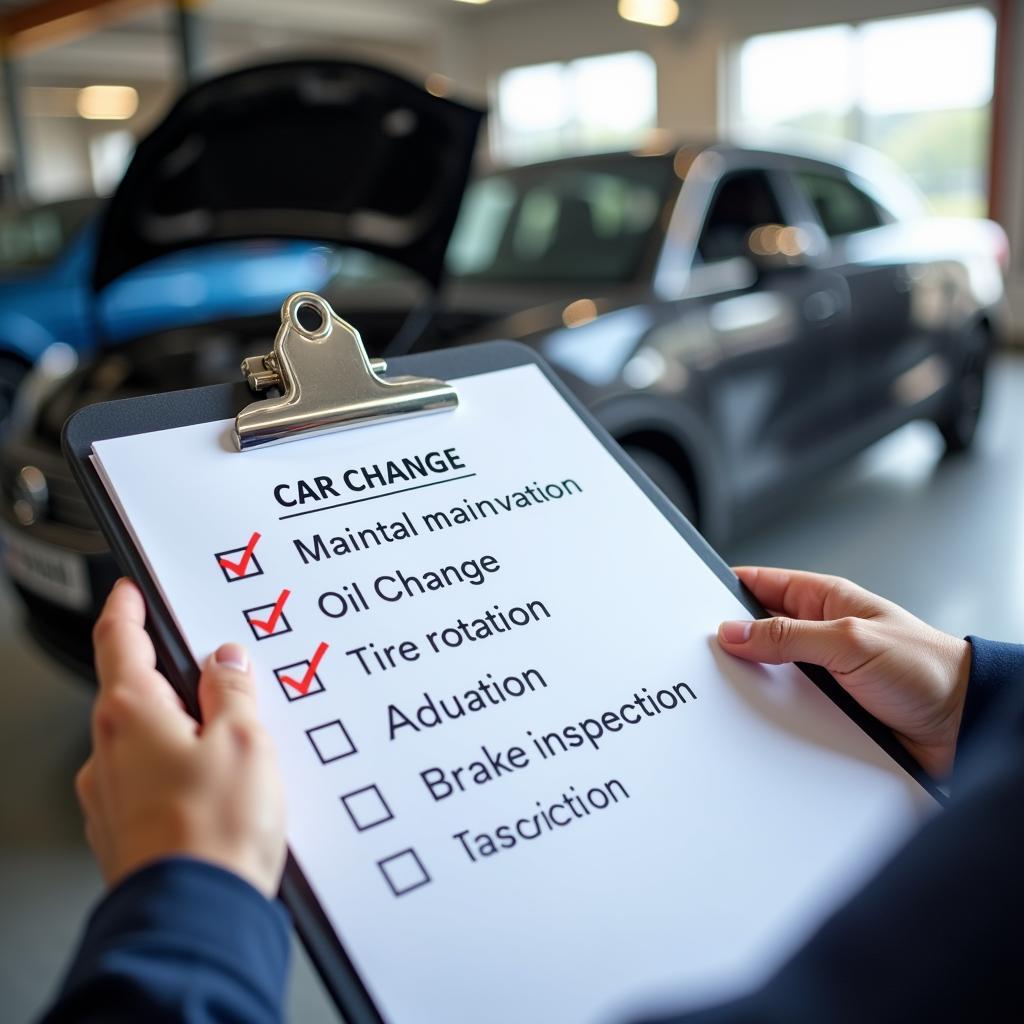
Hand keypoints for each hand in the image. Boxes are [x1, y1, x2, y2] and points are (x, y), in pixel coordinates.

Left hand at [76, 579, 285, 897]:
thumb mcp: (245, 739)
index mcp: (131, 714)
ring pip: (146, 740)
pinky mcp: (126, 831)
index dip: (125, 608)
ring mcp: (112, 795)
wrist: (195, 916)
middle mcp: (109, 751)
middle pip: (135, 691)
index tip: (129, 592)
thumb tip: (227, 661)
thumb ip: (233, 690)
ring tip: (234, 745)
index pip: (118, 640)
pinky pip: (153, 782)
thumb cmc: (213, 832)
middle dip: (173, 677)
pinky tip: (219, 790)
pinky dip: (180, 772)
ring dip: (181, 729)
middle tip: (216, 673)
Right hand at [718, 566, 971, 779]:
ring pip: (768, 676)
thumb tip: (735, 632)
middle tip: (707, 656)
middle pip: (758, 634)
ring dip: (755, 686)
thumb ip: (788, 636)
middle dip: (734, 645)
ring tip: (737, 692)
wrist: (964, 727)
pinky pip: (785, 710)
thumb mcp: (849, 641)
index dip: (726, 591)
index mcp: (826, 601)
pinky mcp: (825, 710)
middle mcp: (820, 635)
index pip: (762, 585)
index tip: (695, 603)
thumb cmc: (928, 670)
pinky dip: (772, 716)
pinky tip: (762, 722)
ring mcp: (821, 673)